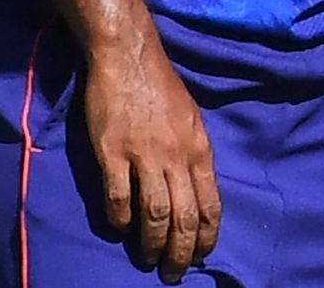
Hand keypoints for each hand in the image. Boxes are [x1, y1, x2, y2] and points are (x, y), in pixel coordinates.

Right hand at [84, 27, 221, 283]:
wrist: (128, 56)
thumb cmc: (161, 88)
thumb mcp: (192, 120)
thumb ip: (193, 156)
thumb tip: (196, 194)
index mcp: (199, 149)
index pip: (210, 205)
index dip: (206, 237)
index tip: (200, 257)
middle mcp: (177, 156)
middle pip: (183, 217)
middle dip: (180, 252)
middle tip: (173, 273)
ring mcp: (144, 154)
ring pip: (154, 213)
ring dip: (151, 243)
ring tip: (147, 259)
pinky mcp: (113, 152)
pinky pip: (118, 197)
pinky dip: (120, 219)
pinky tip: (119, 227)